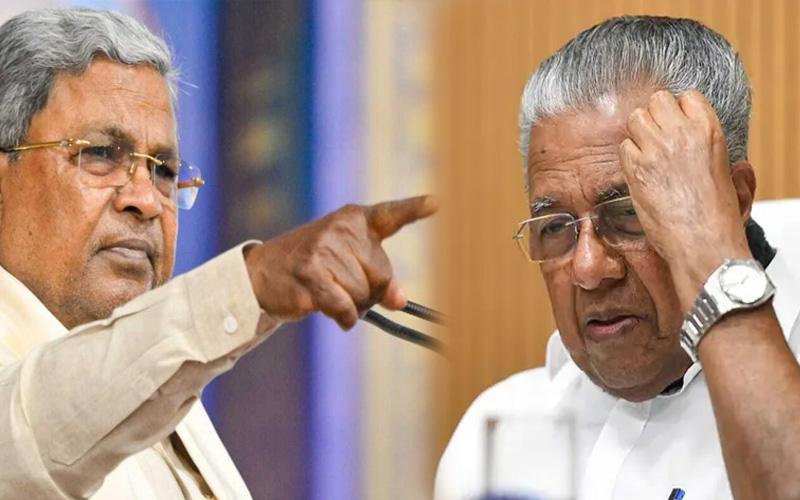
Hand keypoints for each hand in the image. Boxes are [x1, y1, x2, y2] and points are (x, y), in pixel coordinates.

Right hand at [244, 195, 436, 328]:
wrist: (261, 273)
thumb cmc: (315, 266)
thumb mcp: (349, 263)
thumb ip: (379, 276)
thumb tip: (400, 300)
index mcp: (355, 220)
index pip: (391, 215)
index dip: (415, 209)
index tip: (438, 202)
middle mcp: (342, 230)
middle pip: (382, 277)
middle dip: (368, 291)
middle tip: (340, 283)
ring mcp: (324, 250)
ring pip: (364, 297)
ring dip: (351, 305)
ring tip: (327, 291)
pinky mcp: (311, 275)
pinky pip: (345, 308)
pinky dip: (342, 317)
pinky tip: (328, 309)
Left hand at [619, 90, 750, 304]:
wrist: (702, 241)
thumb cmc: (717, 216)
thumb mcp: (730, 178)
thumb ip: (725, 162)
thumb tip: (736, 164)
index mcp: (709, 131)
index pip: (686, 97)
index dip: (678, 110)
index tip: (676, 125)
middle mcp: (682, 134)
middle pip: (657, 100)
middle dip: (654, 116)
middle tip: (656, 138)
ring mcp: (657, 150)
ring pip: (636, 118)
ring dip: (638, 133)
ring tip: (645, 153)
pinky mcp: (636, 168)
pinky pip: (624, 147)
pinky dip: (628, 157)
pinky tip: (638, 172)